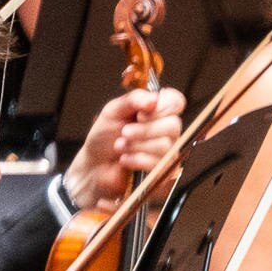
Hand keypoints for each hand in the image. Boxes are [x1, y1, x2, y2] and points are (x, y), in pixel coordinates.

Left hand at [65, 79, 180, 216]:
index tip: (140, 113)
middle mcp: (167, 131)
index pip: (176, 101)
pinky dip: (136, 160)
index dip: (162, 107)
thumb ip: (133, 100)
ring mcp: (169, 152)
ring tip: (120, 147)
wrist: (95, 165)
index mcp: (157, 111)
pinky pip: (159, 163)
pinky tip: (125, 160)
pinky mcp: (166, 172)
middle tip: (124, 132)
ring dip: (136, 146)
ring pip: (165, 145)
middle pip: (173, 125)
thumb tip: (153, 99)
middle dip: (144, 129)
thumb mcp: (112, 111)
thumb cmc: (104, 137)